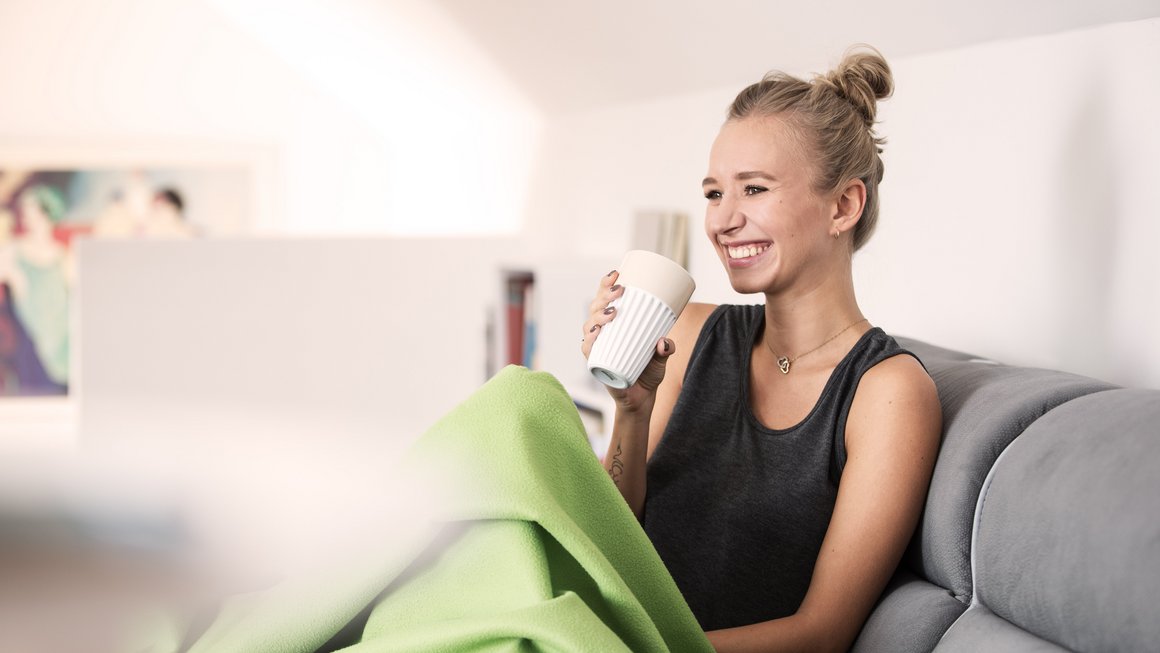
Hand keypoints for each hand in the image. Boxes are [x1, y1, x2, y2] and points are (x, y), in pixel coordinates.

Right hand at [580, 270, 675, 412]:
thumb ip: (666, 350)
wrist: (641, 399)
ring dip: (598, 315)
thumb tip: (664, 342)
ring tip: (612, 312)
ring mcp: (597, 347)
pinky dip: (589, 340)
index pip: (605, 298)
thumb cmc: (648, 372)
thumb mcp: (661, 358)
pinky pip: (587, 349)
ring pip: (589, 325)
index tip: (617, 273)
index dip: (606, 284)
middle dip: (604, 296)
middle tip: (619, 291)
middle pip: (595, 307)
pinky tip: (595, 333)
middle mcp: (602, 332)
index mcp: (616, 324)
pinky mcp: (595, 363)